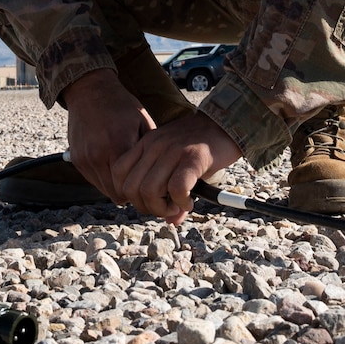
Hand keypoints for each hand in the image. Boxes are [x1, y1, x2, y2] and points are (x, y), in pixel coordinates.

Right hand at [60, 69, 151, 204]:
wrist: (89, 90)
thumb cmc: (120, 104)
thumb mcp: (142, 121)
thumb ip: (149, 149)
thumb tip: (164, 172)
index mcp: (118, 144)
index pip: (132, 184)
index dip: (144, 189)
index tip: (152, 187)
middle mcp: (98, 155)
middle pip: (117, 193)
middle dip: (131, 193)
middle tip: (143, 187)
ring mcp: (85, 158)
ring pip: (104, 189)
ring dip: (117, 187)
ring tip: (129, 178)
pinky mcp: (77, 159)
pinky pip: (93, 180)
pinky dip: (104, 179)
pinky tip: (114, 168)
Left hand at [110, 112, 240, 223]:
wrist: (226, 123)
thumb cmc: (201, 146)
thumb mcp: (177, 162)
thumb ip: (168, 189)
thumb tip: (171, 220)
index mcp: (146, 143)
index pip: (118, 172)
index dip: (128, 194)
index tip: (148, 201)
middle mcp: (154, 146)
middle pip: (131, 188)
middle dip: (146, 207)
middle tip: (166, 207)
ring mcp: (172, 151)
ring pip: (149, 191)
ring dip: (163, 207)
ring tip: (178, 205)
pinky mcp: (192, 158)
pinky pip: (176, 188)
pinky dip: (181, 202)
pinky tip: (190, 202)